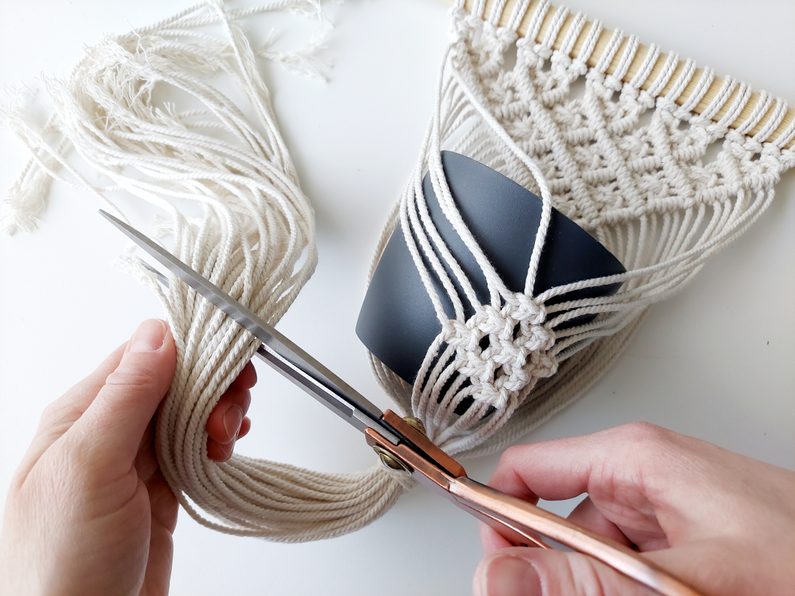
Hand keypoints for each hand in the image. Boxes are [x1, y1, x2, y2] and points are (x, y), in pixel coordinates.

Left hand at [0, 320, 254, 594]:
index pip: (145, 354)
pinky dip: (217, 442)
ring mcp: (135, 463)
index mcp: (83, 414)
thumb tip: (157, 334)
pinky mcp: (159, 491)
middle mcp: (109, 432)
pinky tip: (225, 449)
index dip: (192, 351)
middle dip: (213, 388)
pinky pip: (194, 448)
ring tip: (226, 439)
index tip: (229, 363)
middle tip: (230, 415)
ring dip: (218, 415)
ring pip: (189, 413)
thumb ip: (125, 397)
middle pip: (175, 381)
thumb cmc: (62, 563)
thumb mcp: (90, 467)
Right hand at [473, 423, 794, 595]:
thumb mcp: (686, 578)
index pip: (524, 474)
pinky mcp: (682, 551)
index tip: (495, 574)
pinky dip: (624, 593)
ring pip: (591, 564)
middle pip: (553, 529)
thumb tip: (500, 573)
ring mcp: (663, 520)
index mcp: (632, 459)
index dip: (498, 519)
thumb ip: (588, 581)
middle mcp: (641, 483)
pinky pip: (626, 577)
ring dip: (594, 590)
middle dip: (556, 577)